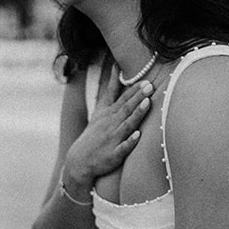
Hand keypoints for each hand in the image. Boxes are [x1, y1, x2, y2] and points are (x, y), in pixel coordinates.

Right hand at [61, 69, 152, 199]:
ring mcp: (112, 139)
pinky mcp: (113, 155)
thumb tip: (116, 67)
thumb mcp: (100, 110)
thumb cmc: (94, 134)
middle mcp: (111, 124)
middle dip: (138, 96)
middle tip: (149, 85)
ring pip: (127, 125)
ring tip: (147, 103)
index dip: (131, 87)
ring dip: (137, 114)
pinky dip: (130, 141)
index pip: (121, 97)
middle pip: (126, 108)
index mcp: (109, 113)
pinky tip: (138, 135)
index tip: (142, 78)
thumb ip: (111, 90)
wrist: (78, 161)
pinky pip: (123, 148)